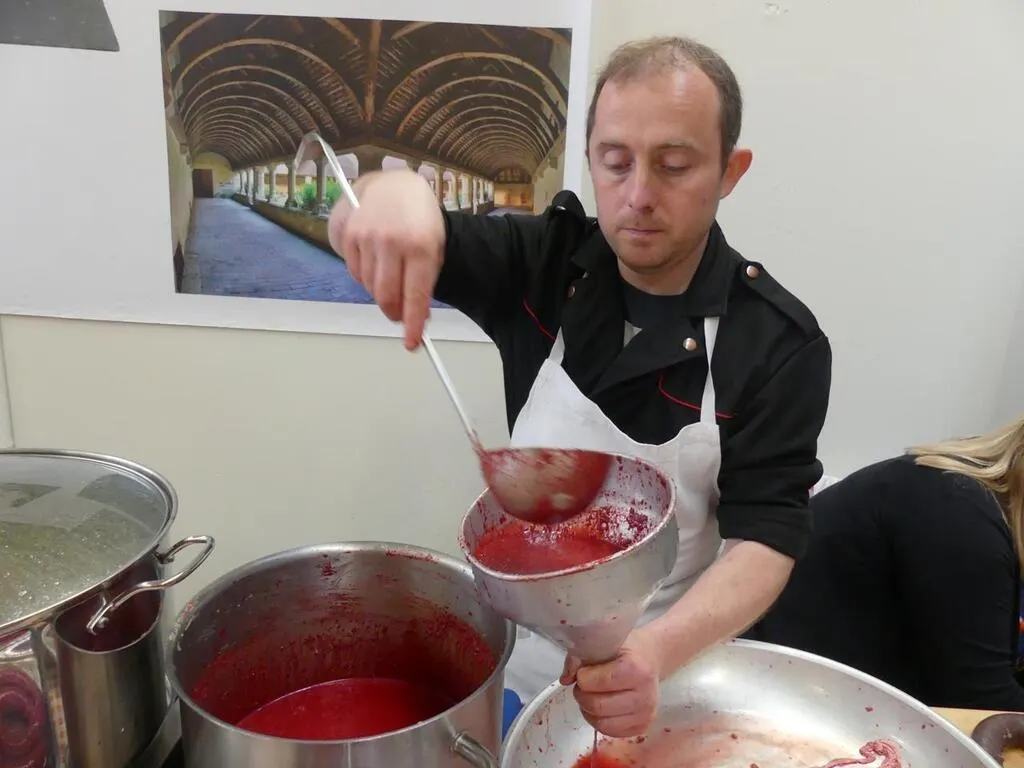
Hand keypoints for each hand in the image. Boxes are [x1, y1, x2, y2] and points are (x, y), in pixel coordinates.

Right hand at [327, 170, 444, 349]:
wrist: (393, 185)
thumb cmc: (419, 220)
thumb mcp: (434, 245)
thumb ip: (426, 280)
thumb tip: (418, 317)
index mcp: (422, 245)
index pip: (416, 294)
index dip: (412, 323)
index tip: (412, 343)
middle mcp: (393, 241)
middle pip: (387, 296)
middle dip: (394, 312)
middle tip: (399, 315)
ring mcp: (368, 237)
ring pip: (369, 287)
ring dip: (380, 293)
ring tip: (390, 278)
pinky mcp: (350, 234)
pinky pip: (355, 273)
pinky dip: (365, 278)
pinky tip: (375, 265)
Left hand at [560, 630, 661, 737]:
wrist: (650, 660)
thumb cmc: (626, 650)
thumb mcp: (605, 643)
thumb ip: (581, 657)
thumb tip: (565, 679)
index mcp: (638, 670)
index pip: (601, 682)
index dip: (583, 677)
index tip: (582, 671)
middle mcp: (645, 695)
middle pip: (598, 706)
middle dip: (582, 695)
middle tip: (582, 685)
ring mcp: (646, 715)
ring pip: (601, 723)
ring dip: (587, 709)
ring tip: (590, 694)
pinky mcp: (642, 727)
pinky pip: (609, 732)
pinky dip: (597, 720)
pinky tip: (599, 706)